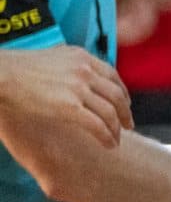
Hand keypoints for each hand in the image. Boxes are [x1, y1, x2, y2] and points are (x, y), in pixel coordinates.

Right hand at [0, 46, 129, 148]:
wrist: (1, 74)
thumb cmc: (18, 68)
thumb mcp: (52, 58)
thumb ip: (70, 66)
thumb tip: (79, 79)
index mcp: (82, 57)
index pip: (113, 76)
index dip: (123, 92)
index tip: (126, 103)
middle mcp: (85, 71)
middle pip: (117, 95)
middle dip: (125, 112)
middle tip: (128, 124)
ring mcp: (78, 88)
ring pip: (110, 112)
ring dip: (118, 128)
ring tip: (117, 138)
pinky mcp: (69, 107)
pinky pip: (98, 125)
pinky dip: (107, 136)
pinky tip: (109, 144)